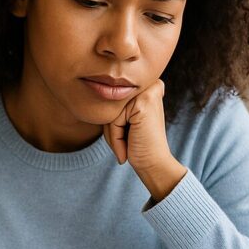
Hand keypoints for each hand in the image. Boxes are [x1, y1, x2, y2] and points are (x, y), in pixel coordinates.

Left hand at [103, 79, 186, 201]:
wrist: (153, 164)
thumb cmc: (137, 143)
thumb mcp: (126, 117)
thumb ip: (117, 102)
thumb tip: (95, 88)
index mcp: (148, 85)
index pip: (113, 98)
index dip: (114, 121)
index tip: (128, 136)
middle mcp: (151, 84)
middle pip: (111, 103)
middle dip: (112, 127)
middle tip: (127, 142)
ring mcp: (148, 92)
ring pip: (110, 111)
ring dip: (113, 133)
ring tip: (127, 145)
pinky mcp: (143, 104)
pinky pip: (114, 119)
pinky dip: (116, 137)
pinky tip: (128, 146)